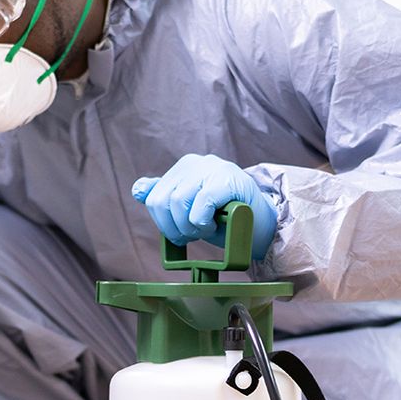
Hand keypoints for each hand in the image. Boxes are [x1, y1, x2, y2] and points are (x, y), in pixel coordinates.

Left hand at [131, 154, 277, 259]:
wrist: (262, 225)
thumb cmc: (225, 219)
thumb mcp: (190, 210)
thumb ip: (165, 198)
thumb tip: (137, 189)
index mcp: (184, 168)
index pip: (153, 196)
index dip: (162, 222)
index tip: (178, 233)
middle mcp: (196, 163)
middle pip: (162, 200)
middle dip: (173, 227)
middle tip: (191, 236)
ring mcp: (213, 168)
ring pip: (178, 202)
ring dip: (190, 226)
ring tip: (205, 229)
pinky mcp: (228, 179)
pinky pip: (201, 203)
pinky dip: (203, 222)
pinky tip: (213, 225)